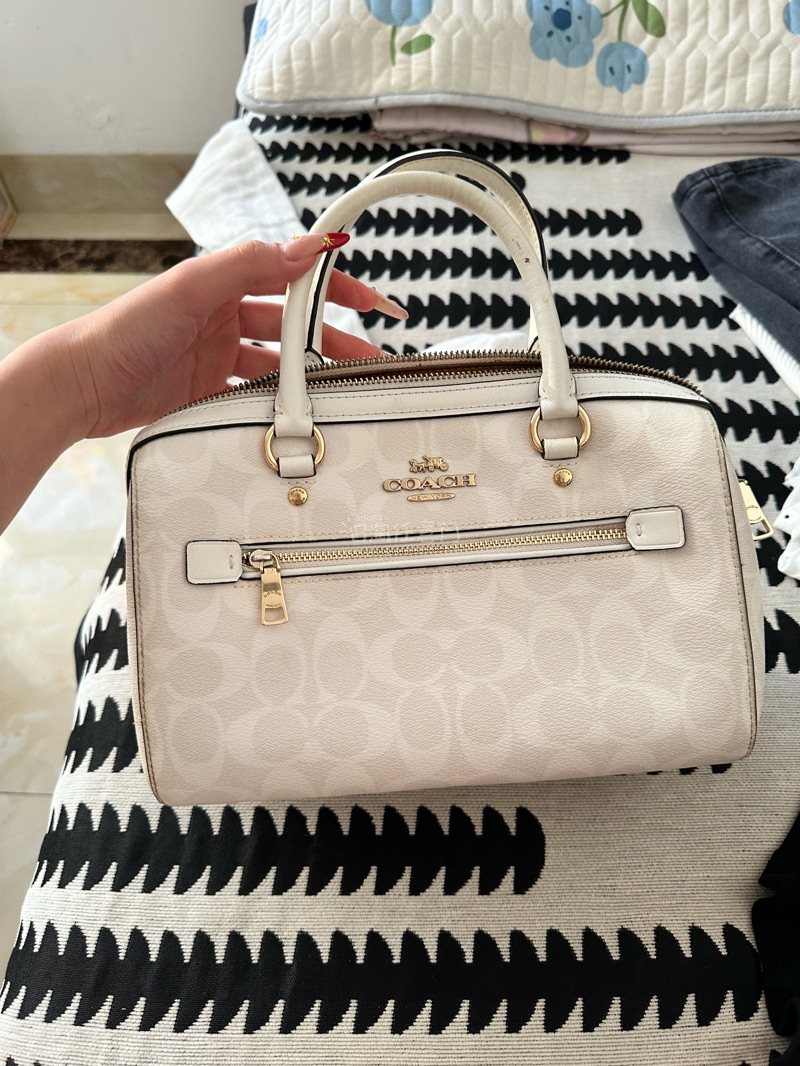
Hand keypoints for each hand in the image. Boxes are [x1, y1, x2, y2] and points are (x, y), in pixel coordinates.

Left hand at [62, 235, 406, 438]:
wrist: (83, 385)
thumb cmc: (125, 329)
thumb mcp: (190, 287)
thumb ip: (247, 264)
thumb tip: (305, 245)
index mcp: (221, 283)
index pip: (290, 275)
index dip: (331, 285)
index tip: (369, 299)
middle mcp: (222, 316)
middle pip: (292, 324)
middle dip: (333, 338)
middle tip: (368, 358)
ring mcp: (216, 356)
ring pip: (278, 363)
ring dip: (310, 374)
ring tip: (342, 389)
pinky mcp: (208, 392)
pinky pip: (255, 396)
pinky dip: (278, 403)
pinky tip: (299, 412)